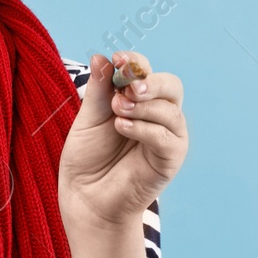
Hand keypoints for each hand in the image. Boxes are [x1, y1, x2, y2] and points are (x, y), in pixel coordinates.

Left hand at [59, 50, 187, 232]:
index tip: (117, 59)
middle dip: (150, 81)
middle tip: (128, 86)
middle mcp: (158, 116)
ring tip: (118, 110)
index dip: (135, 62)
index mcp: (139, 101)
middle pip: (171, 85)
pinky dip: (145, 128)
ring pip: (171, 109)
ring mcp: (167, 138)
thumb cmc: (87, 159)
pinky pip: (167, 138)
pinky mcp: (170, 160)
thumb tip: (101, 57)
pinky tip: (122, 127)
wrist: (85, 199)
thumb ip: (99, 91)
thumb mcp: (88, 120)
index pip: (146, 72)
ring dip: (145, 105)